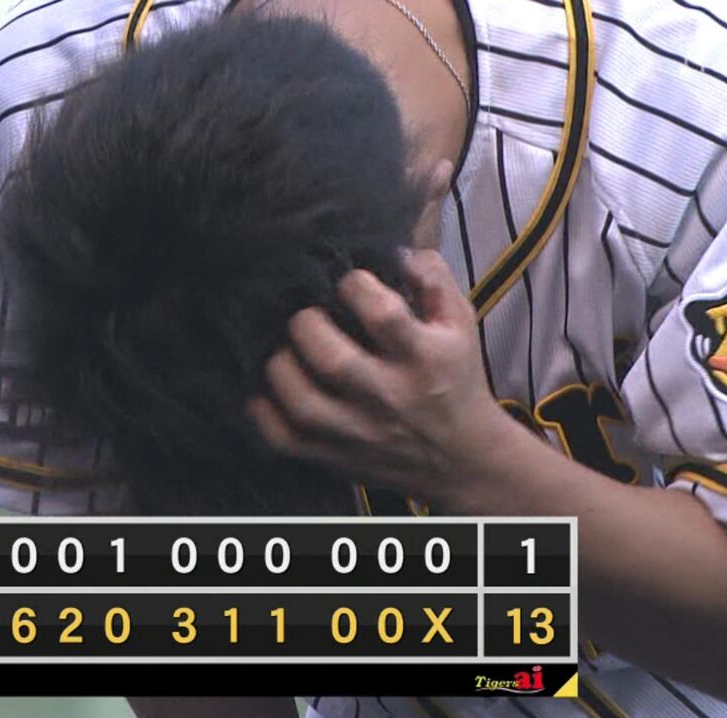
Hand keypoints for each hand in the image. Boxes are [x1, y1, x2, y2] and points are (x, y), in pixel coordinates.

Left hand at [247, 249, 508, 505]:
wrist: (463, 459)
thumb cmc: (454, 376)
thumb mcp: (459, 322)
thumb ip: (431, 277)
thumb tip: (392, 249)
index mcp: (424, 358)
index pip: (381, 314)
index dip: (354, 286)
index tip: (347, 282)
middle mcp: (390, 397)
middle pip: (331, 360)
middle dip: (306, 324)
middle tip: (306, 315)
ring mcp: (358, 433)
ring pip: (301, 402)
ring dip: (280, 366)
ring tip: (284, 349)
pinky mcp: (335, 458)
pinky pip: (284, 439)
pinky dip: (263, 413)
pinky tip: (267, 390)